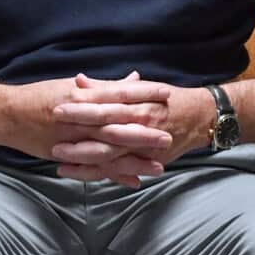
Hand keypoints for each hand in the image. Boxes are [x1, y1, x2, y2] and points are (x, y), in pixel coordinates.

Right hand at [7, 72, 172, 187]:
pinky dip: (113, 175)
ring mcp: (73, 137)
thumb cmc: (43, 95)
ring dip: (134, 159)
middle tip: (169, 136)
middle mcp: (80, 116)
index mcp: (84, 95)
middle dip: (144, 132)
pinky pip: (93, 167)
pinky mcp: (66, 154)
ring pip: (109, 150)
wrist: (8, 113)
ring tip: (159, 166)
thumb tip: (135, 79)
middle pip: (117, 124)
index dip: (143, 93)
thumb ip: (106, 85)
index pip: (119, 93)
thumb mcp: (75, 85)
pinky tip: (133, 181)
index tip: (166, 94)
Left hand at [52, 74, 213, 186]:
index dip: (83, 106)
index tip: (59, 106)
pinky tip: (76, 173)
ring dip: (83, 157)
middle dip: (79, 133)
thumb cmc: (167, 99)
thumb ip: (108, 86)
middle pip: (105, 131)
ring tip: (58, 159)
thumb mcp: (142, 87)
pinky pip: (118, 170)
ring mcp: (143, 146)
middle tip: (53, 136)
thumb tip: (79, 80)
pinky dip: (97, 173)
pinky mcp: (146, 160)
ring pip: (109, 155)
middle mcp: (141, 125)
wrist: (200, 117)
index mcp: (138, 103)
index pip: (106, 104)